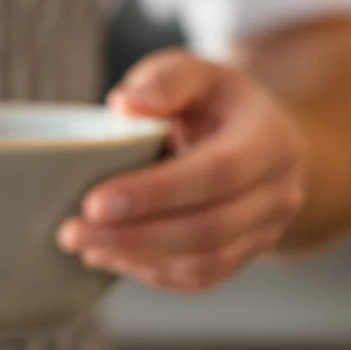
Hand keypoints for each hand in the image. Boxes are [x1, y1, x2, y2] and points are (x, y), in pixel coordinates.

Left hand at [54, 50, 306, 292]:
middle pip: (209, 228)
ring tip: (82, 244)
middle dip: (135, 235)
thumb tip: (124, 106)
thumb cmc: (213, 101)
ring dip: (137, 258)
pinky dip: (151, 271)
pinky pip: (201, 277)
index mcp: (270, 140)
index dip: (155, 193)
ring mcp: (267, 230)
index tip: (94, 202)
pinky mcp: (246, 255)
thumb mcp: (195, 72)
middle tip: (72, 232)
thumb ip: (164, 81)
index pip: (217, 173)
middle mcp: (278, 192)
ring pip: (205, 262)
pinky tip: (108, 256)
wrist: (258, 138)